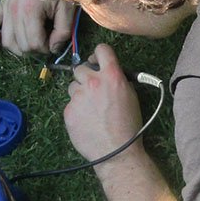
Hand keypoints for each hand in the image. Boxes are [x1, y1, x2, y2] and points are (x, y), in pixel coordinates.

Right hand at [0, 0, 76, 54]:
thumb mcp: (67, 9)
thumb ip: (63, 31)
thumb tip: (53, 48)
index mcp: (30, 9)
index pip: (34, 43)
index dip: (46, 48)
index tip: (54, 42)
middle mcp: (14, 9)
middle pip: (21, 44)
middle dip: (35, 49)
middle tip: (46, 41)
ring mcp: (6, 6)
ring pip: (7, 41)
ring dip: (19, 48)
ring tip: (31, 42)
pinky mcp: (1, 4)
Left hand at [64, 45, 143, 163]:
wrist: (117, 151)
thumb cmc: (129, 125)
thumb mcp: (131, 96)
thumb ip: (118, 80)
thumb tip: (109, 74)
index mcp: (112, 75)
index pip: (101, 49)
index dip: (99, 54)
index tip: (98, 61)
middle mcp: (93, 82)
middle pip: (80, 68)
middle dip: (86, 76)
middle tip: (93, 89)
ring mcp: (78, 96)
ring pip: (72, 86)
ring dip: (79, 93)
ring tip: (90, 109)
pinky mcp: (68, 110)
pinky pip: (70, 103)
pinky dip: (76, 109)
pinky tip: (86, 120)